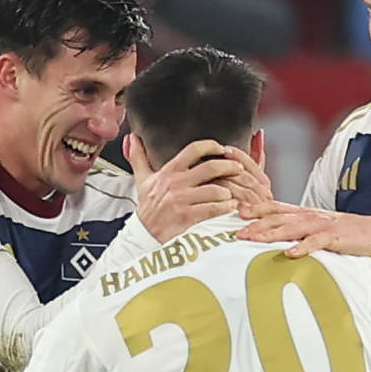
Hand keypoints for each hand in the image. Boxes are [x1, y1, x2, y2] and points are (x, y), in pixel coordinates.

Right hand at [136, 140, 272, 240]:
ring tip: (234, 190)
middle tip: (238, 168)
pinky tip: (231, 206)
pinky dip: (225, 207)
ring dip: (229, 190)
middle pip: (210, 168)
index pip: (193, 150)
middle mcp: (176, 183)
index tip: (222, 148)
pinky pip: (213, 209)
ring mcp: (182, 201)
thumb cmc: (147, 207)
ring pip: (214, 190)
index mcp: (169, 171)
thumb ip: (137, 157)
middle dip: (229, 166)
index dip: (211, 146)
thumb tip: (132, 137)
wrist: (144, 234)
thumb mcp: (141, 179)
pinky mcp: (187, 217)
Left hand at [238, 206, 370, 258]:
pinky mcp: (333, 237)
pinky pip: (316, 242)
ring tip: (254, 240)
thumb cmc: (339, 231)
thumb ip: (293, 227)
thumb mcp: (313, 225)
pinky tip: (291, 254)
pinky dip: (303, 248)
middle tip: (237, 233)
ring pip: (291, 228)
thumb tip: (269, 234)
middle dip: (256, 225)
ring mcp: (320, 225)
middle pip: (277, 218)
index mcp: (302, 212)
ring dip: (271, 234)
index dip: (255, 208)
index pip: (274, 206)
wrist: (370, 232)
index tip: (237, 212)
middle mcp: (308, 215)